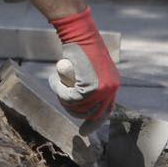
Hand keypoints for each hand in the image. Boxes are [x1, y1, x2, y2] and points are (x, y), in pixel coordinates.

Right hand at [48, 6, 117, 121]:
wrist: (78, 34)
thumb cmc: (79, 48)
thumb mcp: (87, 69)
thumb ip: (87, 83)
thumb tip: (78, 98)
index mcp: (112, 85)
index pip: (106, 111)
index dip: (95, 123)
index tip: (84, 132)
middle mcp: (111, 89)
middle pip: (91, 113)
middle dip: (74, 112)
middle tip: (62, 101)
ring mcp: (102, 89)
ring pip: (78, 107)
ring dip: (63, 97)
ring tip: (56, 82)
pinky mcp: (91, 86)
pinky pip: (71, 98)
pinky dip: (59, 91)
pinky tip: (54, 79)